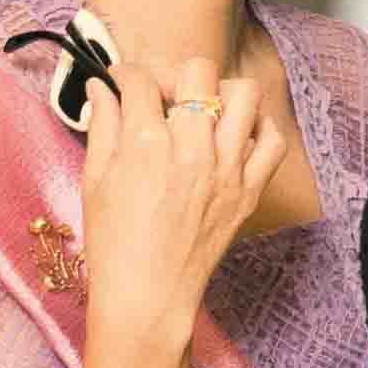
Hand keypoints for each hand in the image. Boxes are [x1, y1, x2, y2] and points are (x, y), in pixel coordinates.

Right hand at [75, 53, 284, 367]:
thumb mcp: (95, 179)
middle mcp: (193, 147)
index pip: (141, 79)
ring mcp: (228, 168)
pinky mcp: (249, 190)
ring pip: (244, 94)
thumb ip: (102, 125)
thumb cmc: (114, 244)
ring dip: (221, 94)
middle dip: (175, 74)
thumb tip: (101, 87)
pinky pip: (272, 140)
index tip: (124, 83)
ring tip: (203, 113)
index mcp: (146, 142)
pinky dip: (257, 131)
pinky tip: (232, 140)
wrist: (148, 296)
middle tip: (164, 96)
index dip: (126, 75)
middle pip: (198, 71)